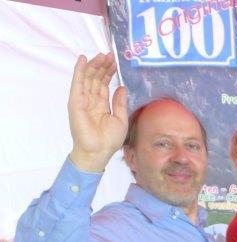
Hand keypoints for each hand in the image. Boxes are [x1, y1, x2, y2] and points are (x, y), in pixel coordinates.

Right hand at [67, 53, 127, 172]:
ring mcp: (82, 100)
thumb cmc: (109, 140)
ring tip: (101, 55)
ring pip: (87, 78)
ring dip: (94, 66)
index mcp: (101, 104)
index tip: (114, 63)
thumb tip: (122, 87)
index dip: (108, 73)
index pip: (103, 84)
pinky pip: (77, 84)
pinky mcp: (75, 102)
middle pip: (95, 79)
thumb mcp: (120, 119)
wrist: (98, 151)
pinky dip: (79, 71)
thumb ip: (120, 102)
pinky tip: (83, 60)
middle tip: (109, 55)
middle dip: (102, 66)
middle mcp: (90, 100)